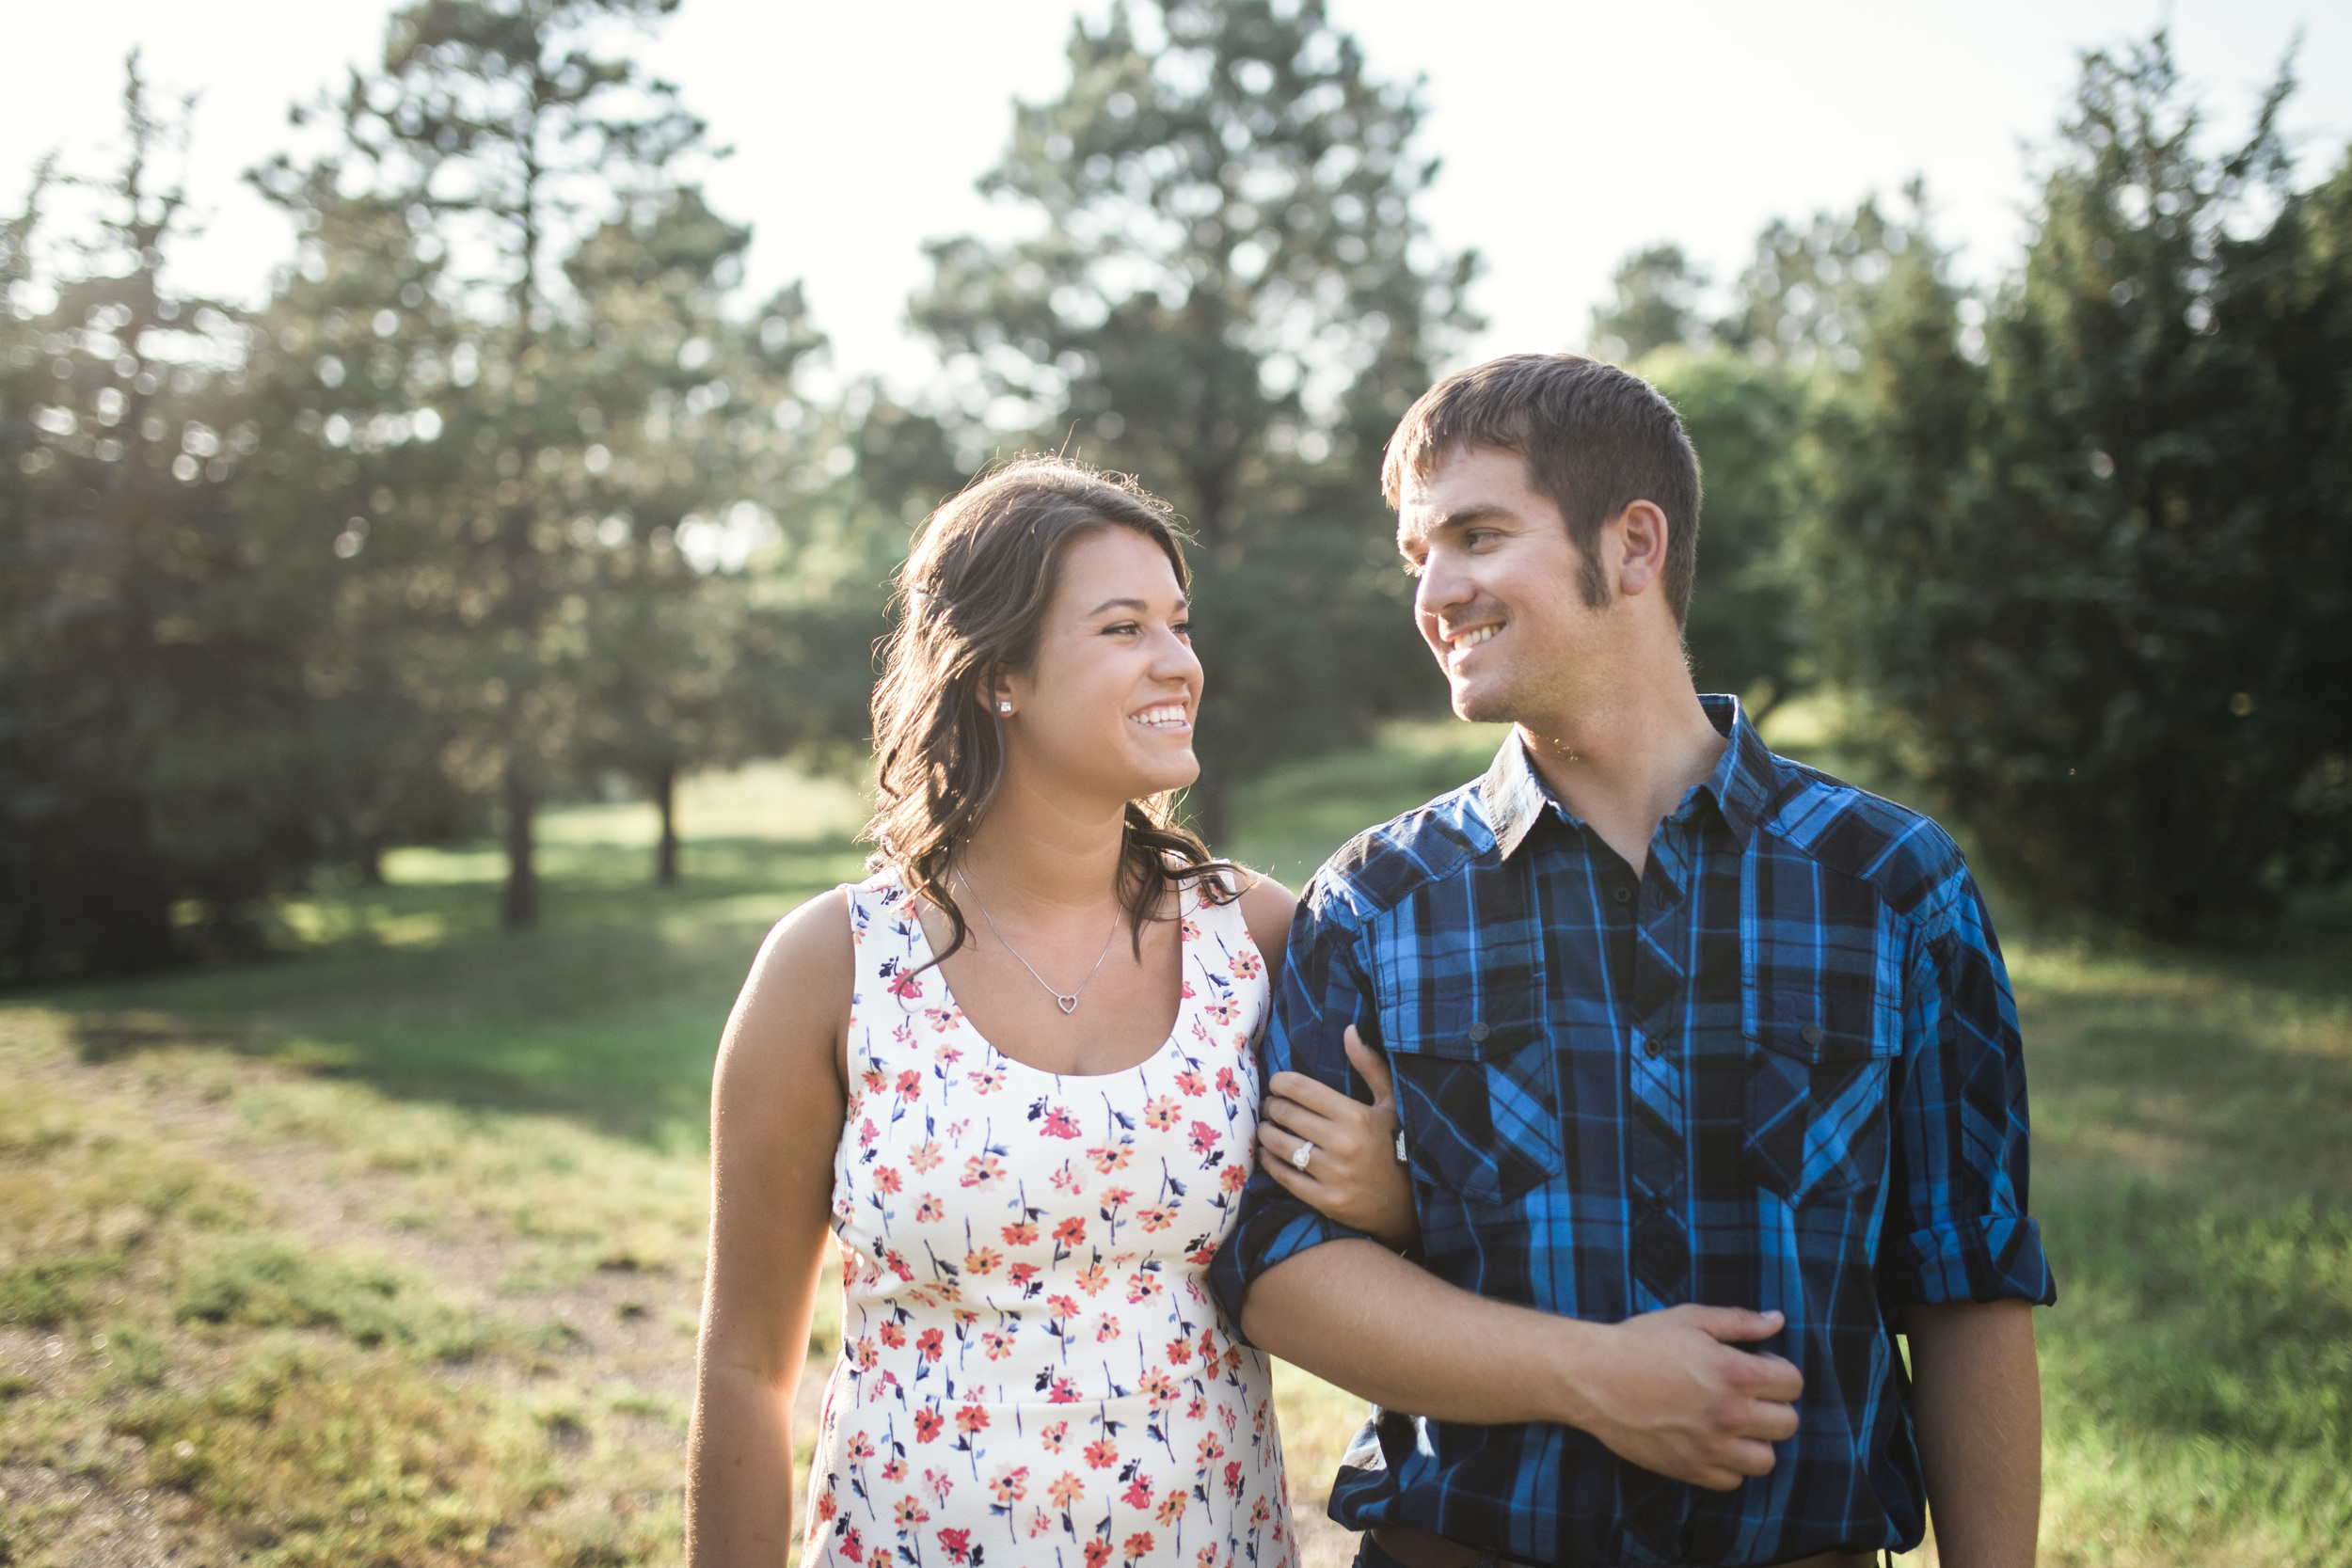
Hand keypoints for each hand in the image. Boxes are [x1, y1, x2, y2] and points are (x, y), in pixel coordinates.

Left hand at [1257, 1025, 1417, 1249]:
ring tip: (1265, 1127)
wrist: (1410, 1205)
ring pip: (1280, 1145)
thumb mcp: (1391, 1103)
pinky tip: (1266, 1154)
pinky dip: (1269, 1162)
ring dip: (1265, 1132)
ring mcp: (1333, 1175)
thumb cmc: (1398, 1146)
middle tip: (1269, 1105)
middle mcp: (1343, 1144)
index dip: (1280, 1082)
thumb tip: (1349, 1030)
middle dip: (1271, 1106)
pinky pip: (1284, 1177)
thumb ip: (1370, 1065)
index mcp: (1356, 1116)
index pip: (1301, 1089)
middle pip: (1286, 1115)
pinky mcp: (1326, 1201)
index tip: (1276, 1083)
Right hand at [1568, 1305, 1802, 1489]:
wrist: (1593, 1377)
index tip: (1757, 1366)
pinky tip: (1711, 1442)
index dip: (1779, 1371)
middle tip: (1747, 1395)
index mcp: (1735, 1373)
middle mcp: (1730, 1414)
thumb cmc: (1640, 1342)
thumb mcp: (1691, 1319)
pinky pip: (1733, 1480)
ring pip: (1766, 1459)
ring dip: (1756, 1441)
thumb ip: (1740, 1321)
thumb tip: (1779, 1320)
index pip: (1793, 1384)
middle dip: (1774, 1406)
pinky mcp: (1690, 1469)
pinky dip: (1729, 1464)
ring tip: (1732, 1423)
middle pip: (1788, 1423)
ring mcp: (1711, 1447)